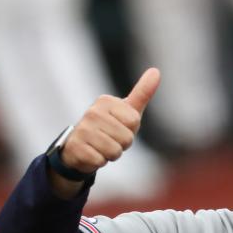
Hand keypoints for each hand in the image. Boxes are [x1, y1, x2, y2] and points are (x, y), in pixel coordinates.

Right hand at [50, 68, 160, 191]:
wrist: (79, 147)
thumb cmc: (109, 127)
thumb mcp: (127, 110)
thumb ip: (142, 92)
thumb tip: (156, 71)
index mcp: (106, 101)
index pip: (134, 121)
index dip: (130, 130)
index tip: (119, 127)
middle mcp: (92, 112)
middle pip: (126, 138)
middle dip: (121, 144)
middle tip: (109, 139)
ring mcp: (82, 130)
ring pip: (114, 151)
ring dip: (111, 154)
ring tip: (101, 147)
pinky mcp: (76, 147)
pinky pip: (100, 161)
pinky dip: (99, 161)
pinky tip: (91, 154)